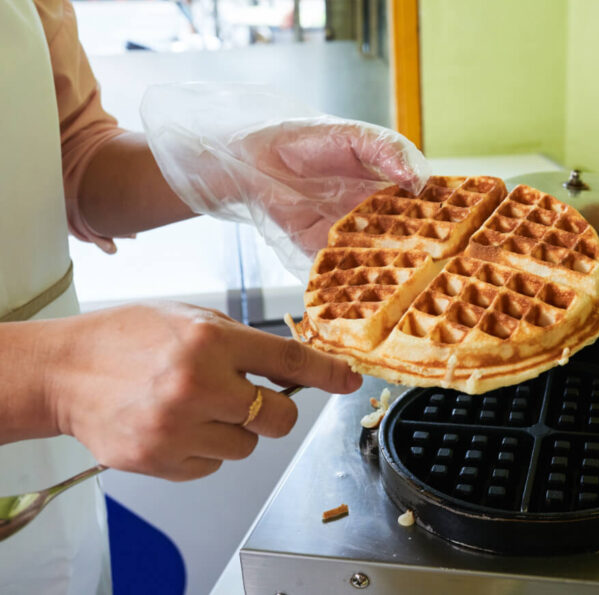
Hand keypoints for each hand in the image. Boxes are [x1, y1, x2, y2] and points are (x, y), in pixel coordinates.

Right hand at [47, 302, 361, 480]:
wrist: (65, 372)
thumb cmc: (127, 339)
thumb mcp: (191, 318)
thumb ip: (241, 343)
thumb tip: (292, 369)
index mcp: (209, 341)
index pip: (288, 362)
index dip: (327, 374)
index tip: (349, 382)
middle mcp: (196, 386)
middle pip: (279, 418)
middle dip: (275, 411)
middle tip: (250, 397)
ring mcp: (176, 429)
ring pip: (246, 447)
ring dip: (234, 430)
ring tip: (196, 407)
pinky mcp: (159, 461)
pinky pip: (212, 466)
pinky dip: (204, 450)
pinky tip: (176, 425)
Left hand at [142, 83, 430, 278]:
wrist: (250, 157)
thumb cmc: (305, 139)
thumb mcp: (356, 136)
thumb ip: (391, 151)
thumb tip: (422, 179)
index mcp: (392, 192)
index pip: (430, 213)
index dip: (453, 227)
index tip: (473, 239)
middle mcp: (376, 222)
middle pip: (410, 249)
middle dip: (429, 266)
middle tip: (450, 279)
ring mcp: (350, 243)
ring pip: (381, 269)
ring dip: (396, 286)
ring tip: (416, 300)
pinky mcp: (320, 259)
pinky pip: (341, 281)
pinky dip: (353, 295)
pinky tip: (369, 306)